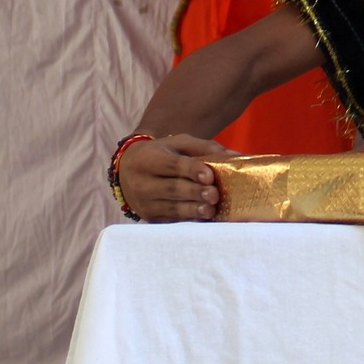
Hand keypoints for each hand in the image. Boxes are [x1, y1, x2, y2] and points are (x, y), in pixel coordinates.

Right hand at [117, 134, 232, 222]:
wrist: (127, 172)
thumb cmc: (160, 154)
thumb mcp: (178, 144)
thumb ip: (205, 147)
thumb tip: (235, 156)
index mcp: (148, 159)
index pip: (171, 165)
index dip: (191, 170)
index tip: (209, 175)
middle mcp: (142, 182)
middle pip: (172, 188)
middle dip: (195, 192)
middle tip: (214, 195)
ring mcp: (145, 203)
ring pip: (171, 207)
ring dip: (193, 209)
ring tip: (210, 210)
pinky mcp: (150, 218)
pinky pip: (171, 219)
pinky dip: (188, 219)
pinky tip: (201, 218)